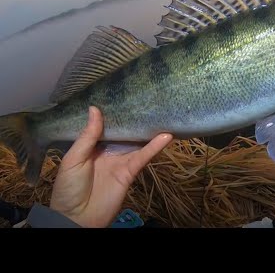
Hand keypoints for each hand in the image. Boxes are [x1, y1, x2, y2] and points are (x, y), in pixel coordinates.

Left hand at [50, 106, 172, 227]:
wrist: (76, 218)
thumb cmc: (68, 187)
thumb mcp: (73, 159)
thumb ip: (87, 136)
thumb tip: (95, 108)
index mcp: (92, 145)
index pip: (105, 125)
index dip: (114, 112)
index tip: (123, 94)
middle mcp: (109, 150)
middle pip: (125, 131)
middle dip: (134, 118)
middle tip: (148, 99)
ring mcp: (121, 160)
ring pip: (137, 142)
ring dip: (149, 130)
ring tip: (163, 114)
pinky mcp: (130, 171)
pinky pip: (143, 157)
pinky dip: (155, 147)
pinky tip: (167, 136)